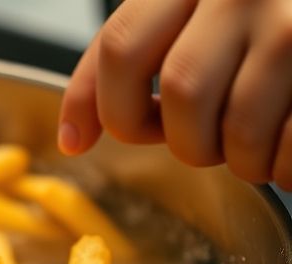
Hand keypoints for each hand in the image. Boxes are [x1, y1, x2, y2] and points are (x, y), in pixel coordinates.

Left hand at [58, 0, 291, 188]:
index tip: (103, 135)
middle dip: (187, 141)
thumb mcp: (186, 9)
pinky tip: (287, 153)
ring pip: (239, 126)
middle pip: (182, 93)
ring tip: (255, 146)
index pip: (122, 49)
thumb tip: (73, 138)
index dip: (107, 107)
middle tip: (207, 141)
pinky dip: (285, 167)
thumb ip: (132, 55)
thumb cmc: (256, 13)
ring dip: (242, 160)